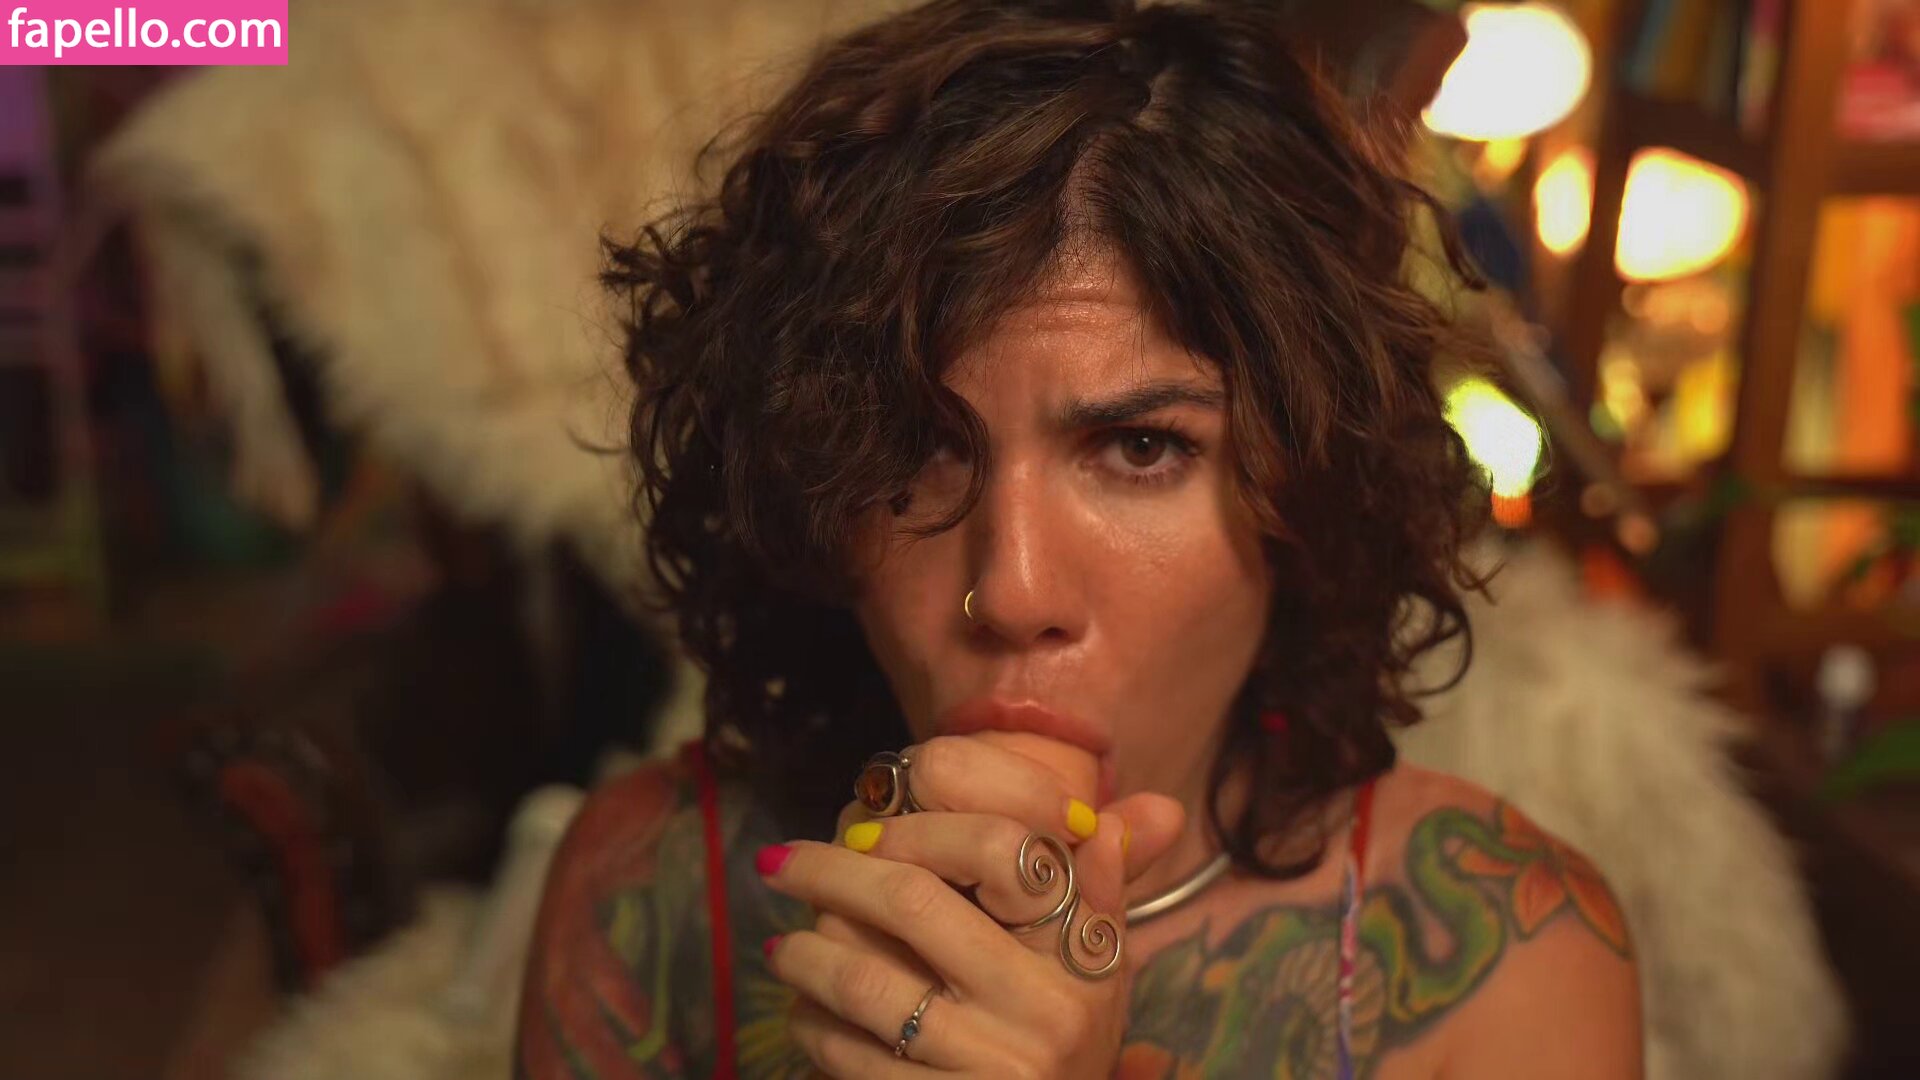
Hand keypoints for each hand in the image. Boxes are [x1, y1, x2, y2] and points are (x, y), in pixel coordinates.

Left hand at [758, 735, 1184, 1077]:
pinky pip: (850, 1054)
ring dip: (807, 952)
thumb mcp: (1098, 974)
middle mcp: (1043, 1010)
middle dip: (831, 872)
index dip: (921, 825)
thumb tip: (1111, 820)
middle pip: (911, 902)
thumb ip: (1099, 892)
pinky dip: (814, 1025)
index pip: (1003, 848)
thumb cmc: (1069, 1047)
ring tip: (785, 944)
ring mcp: (990, 1068)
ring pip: (864, 979)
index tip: (867, 826)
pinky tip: (805, 1011)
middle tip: (781, 860)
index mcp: (1082, 955)